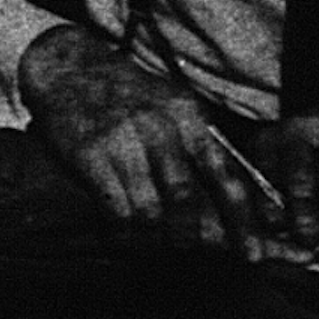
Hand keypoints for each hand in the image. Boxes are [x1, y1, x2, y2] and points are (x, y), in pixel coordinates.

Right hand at [18, 25, 256, 254]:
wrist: (67, 65)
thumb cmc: (125, 91)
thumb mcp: (170, 104)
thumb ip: (198, 145)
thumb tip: (227, 204)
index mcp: (187, 115)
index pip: (225, 175)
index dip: (243, 221)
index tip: (252, 253)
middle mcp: (159, 126)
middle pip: (187, 201)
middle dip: (193, 237)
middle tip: (191, 251)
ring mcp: (123, 140)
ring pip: (151, 212)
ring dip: (154, 237)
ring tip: (152, 242)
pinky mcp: (91, 155)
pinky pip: (116, 210)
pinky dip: (124, 230)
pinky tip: (122, 232)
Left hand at [254, 81, 318, 266]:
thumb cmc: (314, 153)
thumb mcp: (284, 164)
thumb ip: (280, 199)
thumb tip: (280, 248)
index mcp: (266, 142)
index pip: (261, 183)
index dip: (272, 217)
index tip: (280, 244)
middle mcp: (293, 133)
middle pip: (298, 182)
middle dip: (304, 219)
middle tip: (311, 244)